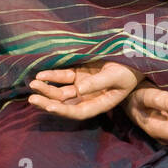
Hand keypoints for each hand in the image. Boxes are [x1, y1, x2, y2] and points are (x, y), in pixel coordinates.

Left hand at [28, 60, 142, 119]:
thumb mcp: (117, 75)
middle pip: (65, 104)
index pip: (79, 112)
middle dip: (48, 102)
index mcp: (100, 103)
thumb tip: (79, 89)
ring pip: (60, 91)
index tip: (49, 106)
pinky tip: (41, 75)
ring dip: (46, 90)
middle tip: (32, 99)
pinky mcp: (79, 73)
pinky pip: (62, 77)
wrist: (134, 55)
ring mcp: (82, 85)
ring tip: (33, 85)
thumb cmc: (129, 69)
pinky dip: (51, 76)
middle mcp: (89, 97)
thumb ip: (98, 82)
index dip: (64, 111)